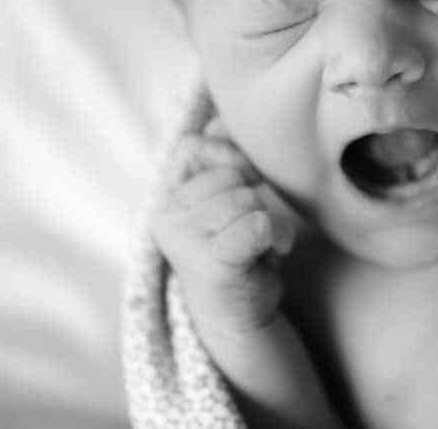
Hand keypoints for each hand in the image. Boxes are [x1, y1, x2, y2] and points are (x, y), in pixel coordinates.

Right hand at [150, 120, 296, 335]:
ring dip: (268, 220)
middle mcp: (164, 215)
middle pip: (229, 174)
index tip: (244, 187)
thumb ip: (222, 158)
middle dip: (255, 195)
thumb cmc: (240, 251)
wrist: (241, 317)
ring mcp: (182, 240)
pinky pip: (256, 224)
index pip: (195, 146)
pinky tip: (268, 254)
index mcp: (167, 195)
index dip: (228, 158)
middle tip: (254, 229)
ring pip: (245, 198)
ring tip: (261, 244)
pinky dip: (273, 236)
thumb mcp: (230, 197)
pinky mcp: (208, 262)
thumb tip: (219, 119)